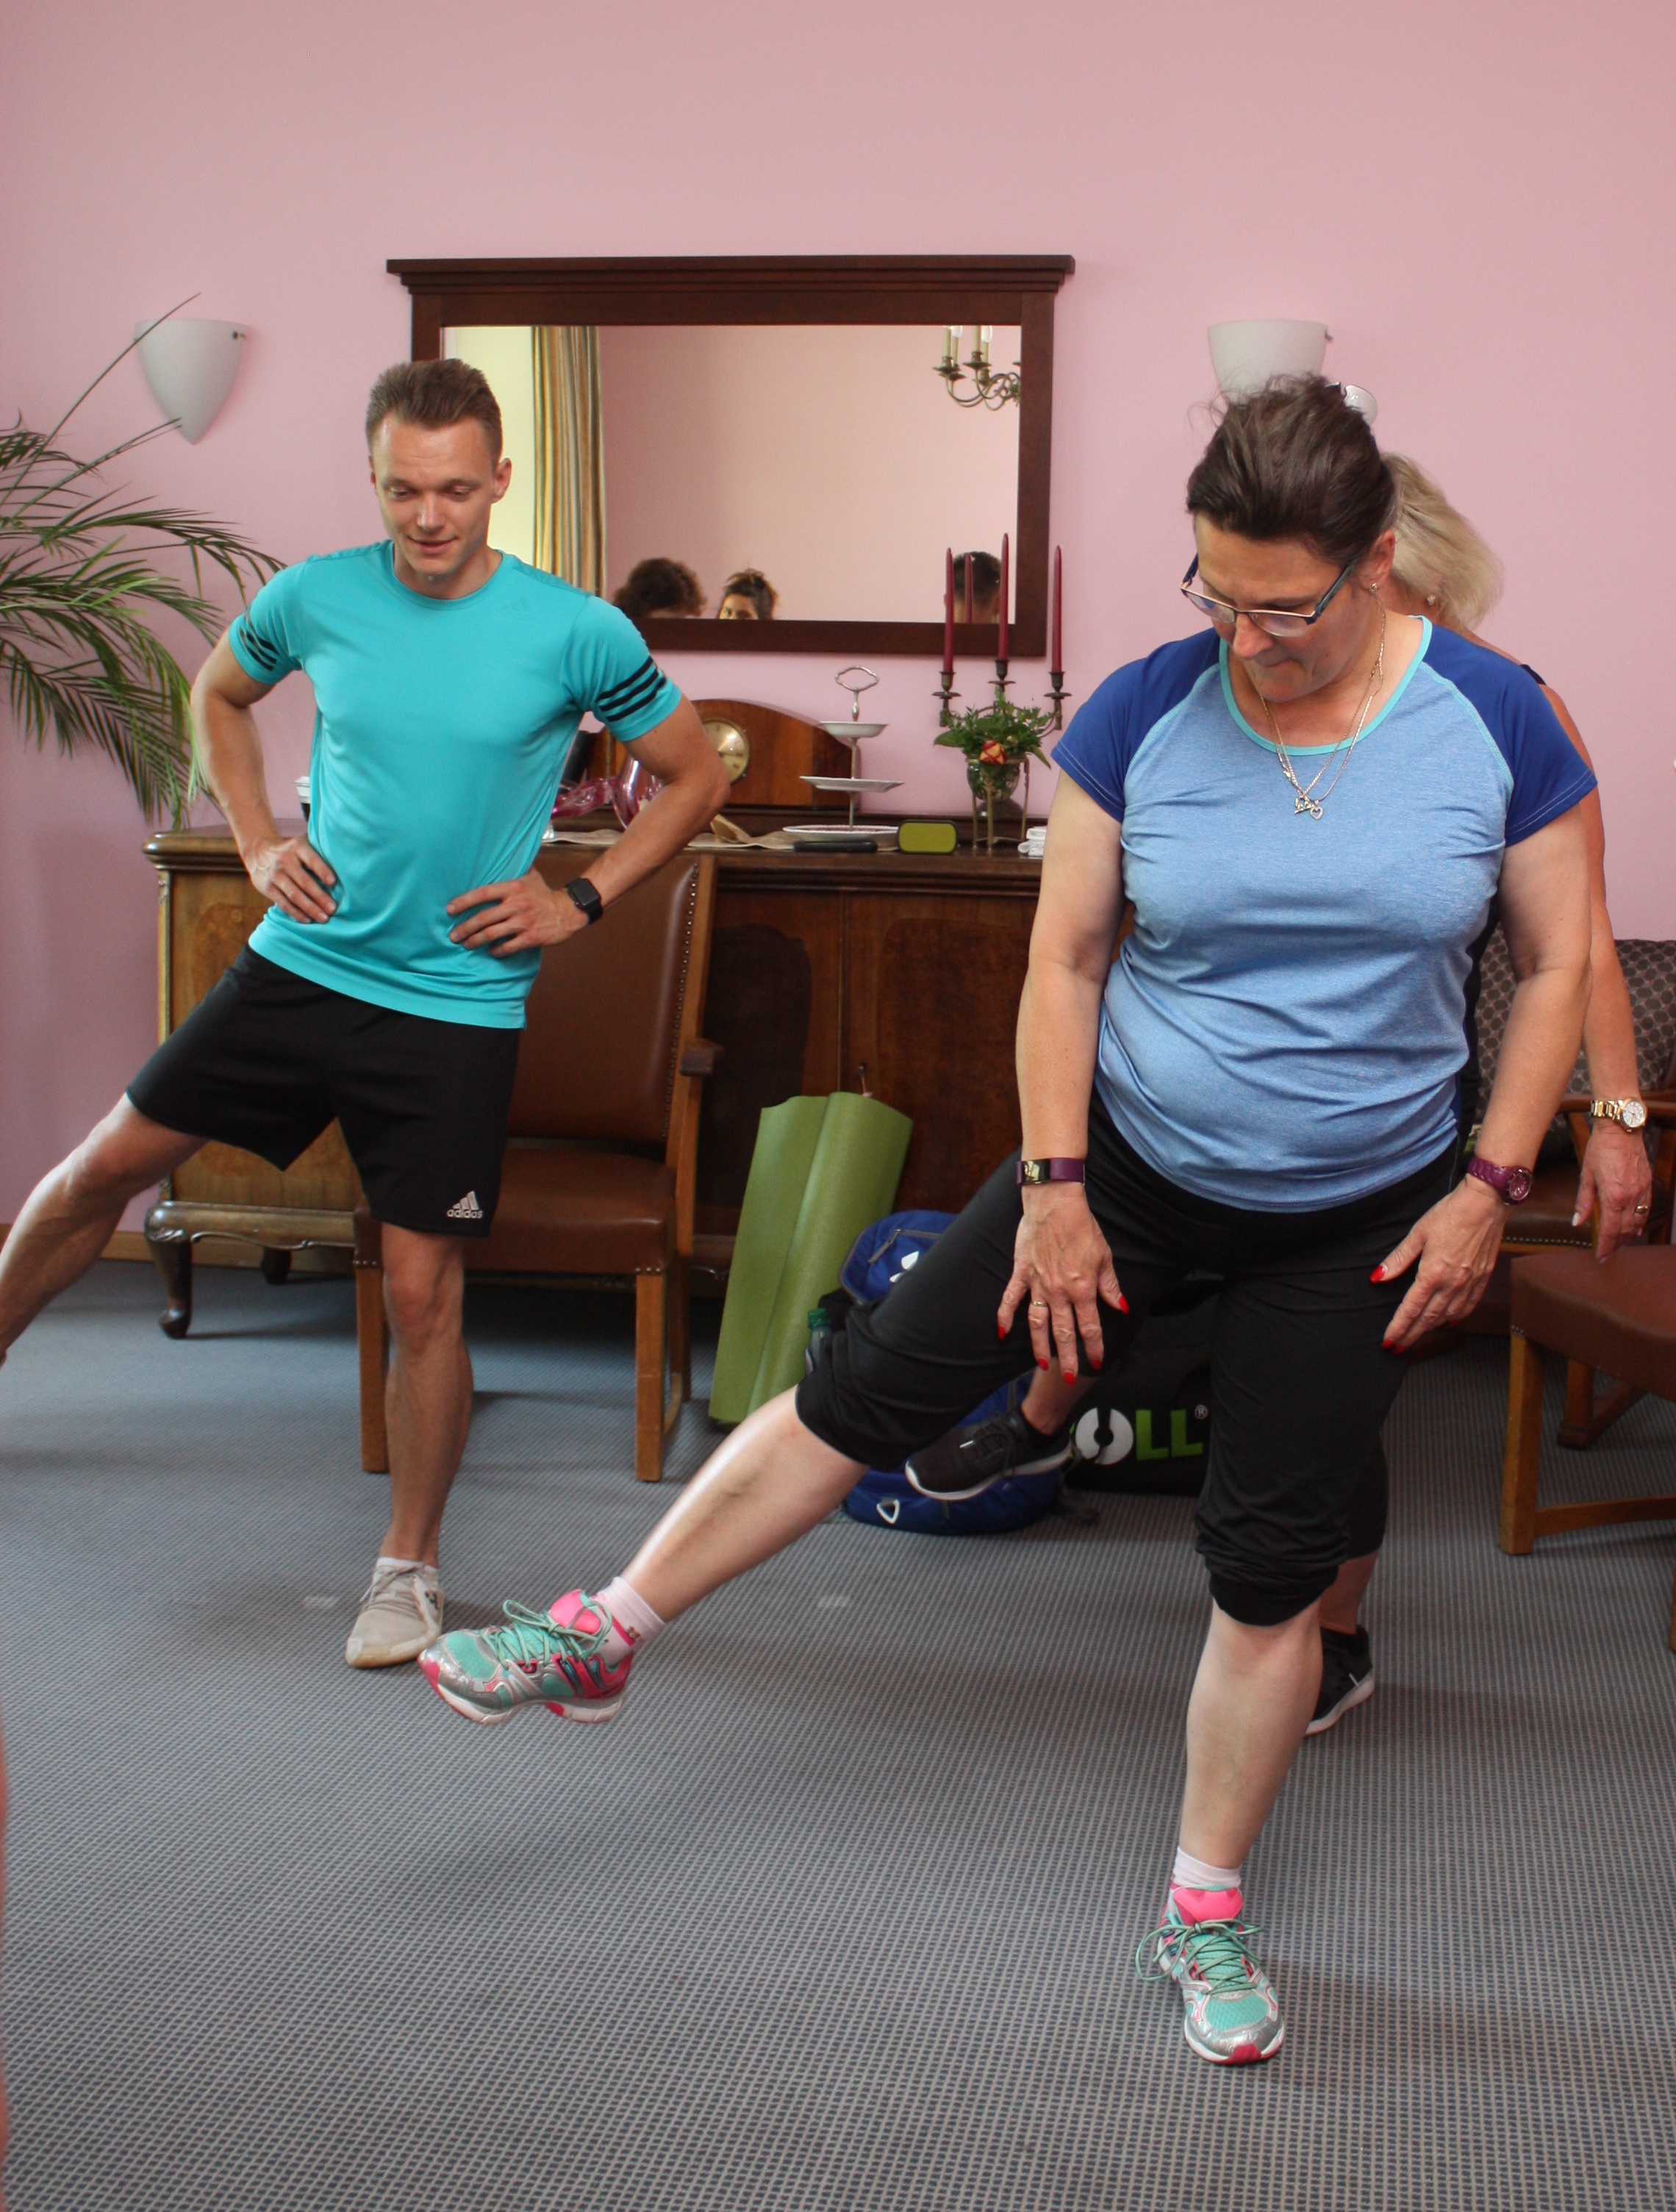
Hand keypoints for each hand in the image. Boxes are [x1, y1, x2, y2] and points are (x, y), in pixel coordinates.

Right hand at [248, 834, 335, 923]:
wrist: (258, 851)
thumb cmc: (290, 851)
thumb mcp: (301, 845)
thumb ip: (316, 854)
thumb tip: (344, 870)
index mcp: (296, 847)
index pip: (311, 859)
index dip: (322, 871)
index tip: (333, 883)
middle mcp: (284, 860)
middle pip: (304, 881)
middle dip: (320, 897)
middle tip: (333, 909)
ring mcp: (274, 875)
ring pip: (294, 895)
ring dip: (310, 908)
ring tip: (324, 918)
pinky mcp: (267, 887)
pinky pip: (283, 903)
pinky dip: (296, 913)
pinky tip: (308, 919)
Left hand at [446, 868, 585, 956]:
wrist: (569, 910)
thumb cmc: (545, 893)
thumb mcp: (530, 875)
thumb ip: (514, 867)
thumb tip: (501, 852)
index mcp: (513, 888)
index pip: (482, 894)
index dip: (463, 902)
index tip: (449, 910)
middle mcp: (516, 904)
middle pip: (483, 918)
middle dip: (464, 928)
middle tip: (453, 936)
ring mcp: (523, 922)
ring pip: (492, 934)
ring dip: (475, 941)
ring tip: (466, 944)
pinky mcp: (531, 937)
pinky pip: (507, 947)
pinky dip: (496, 951)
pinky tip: (490, 951)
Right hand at [998, 1183, 1124, 1382]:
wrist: (1055, 1204)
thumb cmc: (1082, 1227)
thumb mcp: (1104, 1257)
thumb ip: (1110, 1286)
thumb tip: (1120, 1306)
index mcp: (1083, 1289)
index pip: (1090, 1327)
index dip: (1094, 1347)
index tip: (1097, 1361)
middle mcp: (1060, 1292)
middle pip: (1064, 1332)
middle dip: (1067, 1358)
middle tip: (1067, 1377)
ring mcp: (1038, 1284)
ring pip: (1037, 1323)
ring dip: (1039, 1346)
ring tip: (1042, 1363)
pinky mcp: (1021, 1273)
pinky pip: (1010, 1300)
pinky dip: (1004, 1317)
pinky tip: (1001, 1333)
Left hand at [1374, 1176, 1506, 1350]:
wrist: (1487, 1204)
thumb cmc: (1451, 1213)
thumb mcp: (1418, 1233)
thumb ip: (1398, 1259)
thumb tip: (1378, 1277)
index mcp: (1433, 1273)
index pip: (1411, 1309)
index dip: (1398, 1327)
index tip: (1388, 1341)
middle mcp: (1452, 1283)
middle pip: (1428, 1319)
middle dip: (1412, 1335)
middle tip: (1399, 1348)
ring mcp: (1470, 1283)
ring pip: (1448, 1316)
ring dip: (1432, 1329)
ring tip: (1418, 1336)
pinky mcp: (1483, 1279)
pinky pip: (1468, 1307)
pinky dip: (1456, 1318)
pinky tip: (1449, 1322)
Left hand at [1574, 1121, 1652, 1258]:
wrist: (1621, 1129)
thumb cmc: (1601, 1149)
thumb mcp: (1586, 1175)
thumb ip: (1583, 1201)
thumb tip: (1577, 1222)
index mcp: (1613, 1196)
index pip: (1609, 1229)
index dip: (1605, 1246)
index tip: (1600, 1256)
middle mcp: (1630, 1197)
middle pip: (1625, 1230)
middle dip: (1617, 1244)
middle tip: (1608, 1254)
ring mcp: (1641, 1191)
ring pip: (1638, 1222)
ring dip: (1629, 1236)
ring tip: (1620, 1245)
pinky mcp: (1647, 1184)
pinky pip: (1646, 1209)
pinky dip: (1640, 1222)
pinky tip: (1635, 1228)